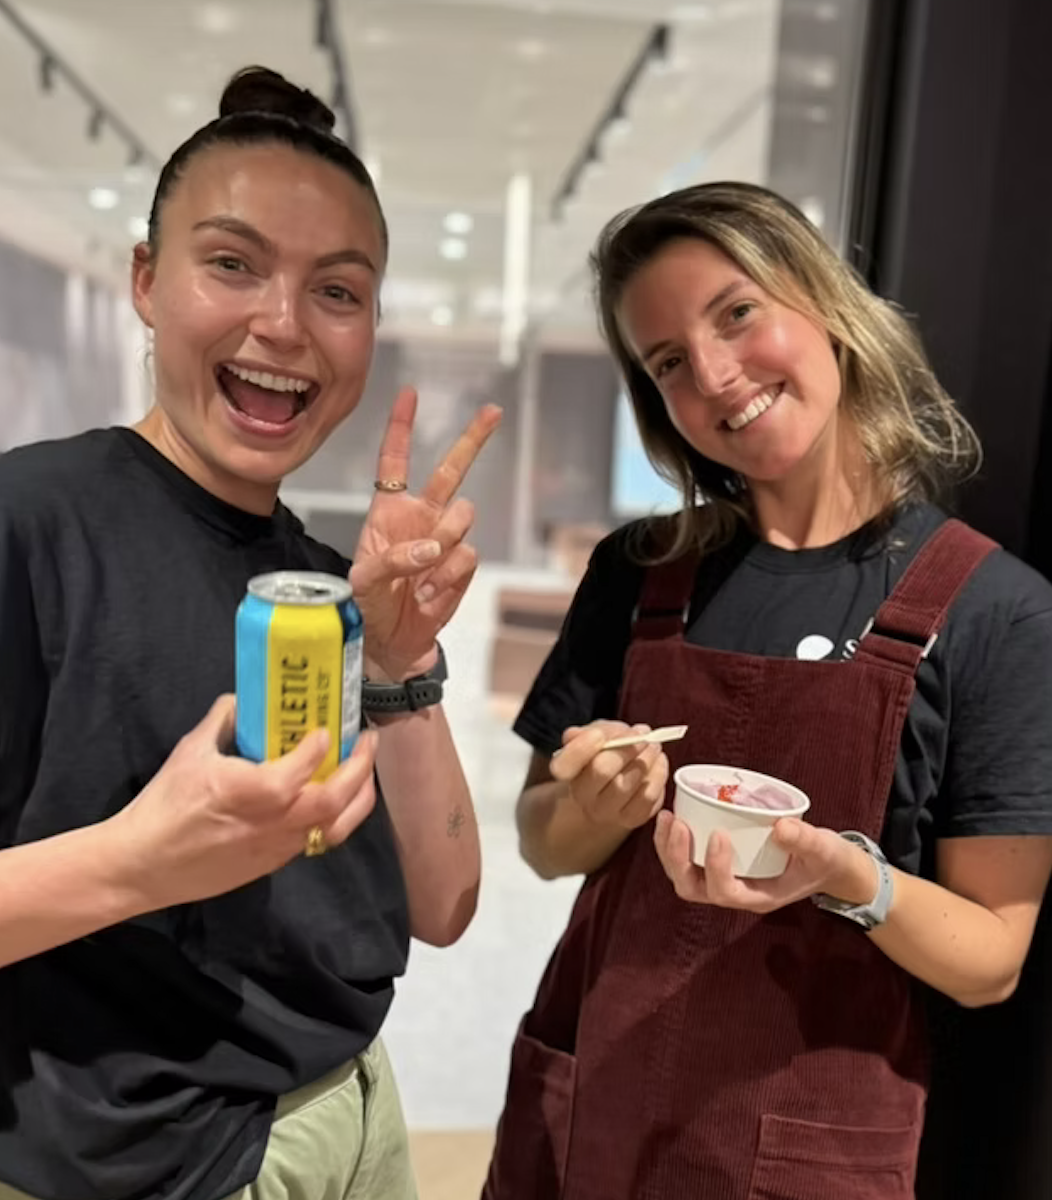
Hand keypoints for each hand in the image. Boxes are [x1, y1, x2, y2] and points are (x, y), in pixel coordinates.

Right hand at [110, 696, 378, 909]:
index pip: (306, 764)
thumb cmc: (164, 806)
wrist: (143, 865)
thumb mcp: (190, 751)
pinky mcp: (273, 864)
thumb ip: (223, 720)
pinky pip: (317, 840)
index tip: (328, 728)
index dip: (323, 744)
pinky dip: (336, 817)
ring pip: (336, 827)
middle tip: (368, 742)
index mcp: (254, 791)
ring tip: (364, 773)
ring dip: (358, 797)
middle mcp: (275, 822)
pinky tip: (335, 799)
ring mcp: (277, 847)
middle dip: (361, 769)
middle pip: (335, 799)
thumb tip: (243, 698)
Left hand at [350, 387, 501, 680]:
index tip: (410, 394)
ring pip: (463, 517)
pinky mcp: (462, 566)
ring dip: (444, 542)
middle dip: (473, 439)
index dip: (401, 428)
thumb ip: (393, 558)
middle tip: (493, 412)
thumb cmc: (368, 606)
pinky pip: (466, 556)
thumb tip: (433, 547)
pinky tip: (428, 595)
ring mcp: (445, 540)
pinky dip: (446, 578)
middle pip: (451, 470)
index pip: (394, 462)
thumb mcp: (363, 581)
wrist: (390, 643)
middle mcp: (421, 518)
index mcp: (388, 511)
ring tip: (420, 578)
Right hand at [552, 721, 669, 830]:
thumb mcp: (593, 735)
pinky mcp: (631, 819)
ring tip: (654, 746)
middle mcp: (582, 797)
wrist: (613, 784)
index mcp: (566, 772)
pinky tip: (659, 762)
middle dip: (626, 748)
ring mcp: (606, 811)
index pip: (564, 764)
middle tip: (643, 735)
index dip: (582, 747)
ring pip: (627, 784)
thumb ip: (588, 732)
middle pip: (601, 771)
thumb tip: (582, 735)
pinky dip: (658, 775)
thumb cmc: (603, 754)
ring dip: (647, 759)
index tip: (599, 734)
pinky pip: (647, 797)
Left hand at [653, 812, 878, 911]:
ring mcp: (724, 879)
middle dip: (678, 858)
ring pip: (683, 876)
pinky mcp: (718, 863)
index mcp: (758, 897)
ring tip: (668, 817)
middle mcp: (735, 892)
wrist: (828, 865)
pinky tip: (675, 814)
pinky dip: (675, 841)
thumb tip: (780, 826)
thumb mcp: (824, 850)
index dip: (715, 867)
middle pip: (692, 888)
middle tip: (678, 823)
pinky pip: (687, 859)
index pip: (725, 892)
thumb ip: (806, 840)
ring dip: (669, 849)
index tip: (719, 834)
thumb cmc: (826, 860)